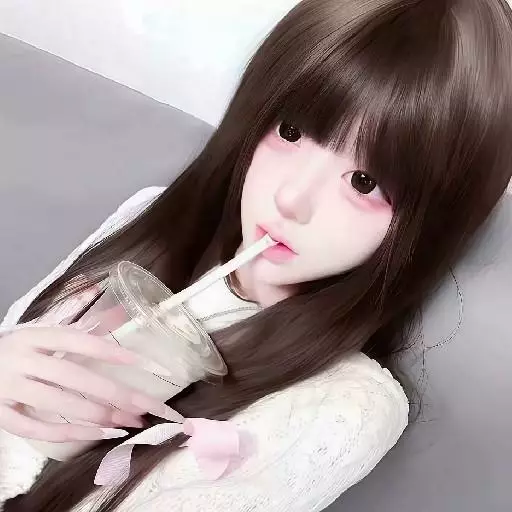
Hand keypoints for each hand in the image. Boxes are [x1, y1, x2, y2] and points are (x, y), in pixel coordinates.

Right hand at [0, 326, 177, 441]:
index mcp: (32, 336)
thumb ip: (70, 313)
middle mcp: (20, 360)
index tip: (139, 361)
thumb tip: (97, 290)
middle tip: (144, 405)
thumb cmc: (13, 346)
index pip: (75, 341)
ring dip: (97, 414)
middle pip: (72, 376)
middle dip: (112, 392)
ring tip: (128, 422)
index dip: (107, 350)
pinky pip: (33, 428)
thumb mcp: (37, 328)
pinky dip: (67, 434)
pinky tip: (97, 434)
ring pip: (56, 403)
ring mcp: (7, 388)